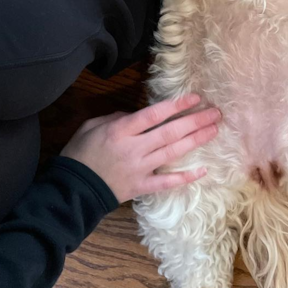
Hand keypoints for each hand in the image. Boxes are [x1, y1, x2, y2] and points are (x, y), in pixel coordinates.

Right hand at [61, 93, 220, 201]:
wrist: (71, 190)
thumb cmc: (80, 153)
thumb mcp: (92, 126)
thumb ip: (117, 117)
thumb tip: (138, 116)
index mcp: (121, 130)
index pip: (154, 114)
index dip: (176, 105)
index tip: (195, 97)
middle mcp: (134, 148)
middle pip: (170, 132)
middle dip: (195, 121)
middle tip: (216, 113)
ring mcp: (140, 169)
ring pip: (173, 153)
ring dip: (196, 141)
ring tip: (214, 130)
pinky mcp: (141, 187)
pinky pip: (167, 183)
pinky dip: (185, 177)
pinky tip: (203, 170)